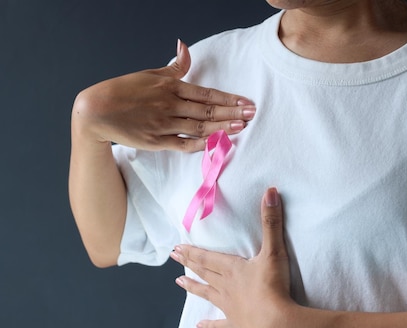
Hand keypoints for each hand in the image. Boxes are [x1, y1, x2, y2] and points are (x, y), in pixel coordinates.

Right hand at [72, 39, 255, 152]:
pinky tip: (217, 142)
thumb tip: (184, 46)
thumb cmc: (124, 90)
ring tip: (241, 127)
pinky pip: (184, 144)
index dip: (229, 98)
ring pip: (199, 127)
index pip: (207, 93)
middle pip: (208, 110)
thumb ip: (174, 67)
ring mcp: (164, 124)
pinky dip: (201, 144)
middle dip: (232, 112)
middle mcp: (170, 105)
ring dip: (221, 127)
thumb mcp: (150, 74)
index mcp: (170, 88)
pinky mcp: (157, 141)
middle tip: (252, 114)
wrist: (96, 111)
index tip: (246, 102)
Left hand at [170, 188, 293, 327]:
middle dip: (189, 263)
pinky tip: (199, 327)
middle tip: (173, 257)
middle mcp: (226, 287)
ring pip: (207, 294)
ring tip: (179, 283)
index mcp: (232, 269)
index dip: (193, 251)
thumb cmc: (274, 286)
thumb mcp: (274, 251)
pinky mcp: (237, 324)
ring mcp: (229, 307)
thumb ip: (271, 222)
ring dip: (193, 287)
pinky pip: (220, 325)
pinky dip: (210, 325)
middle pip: (204, 272)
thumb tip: (270, 191)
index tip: (177, 247)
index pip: (208, 257)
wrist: (277, 323)